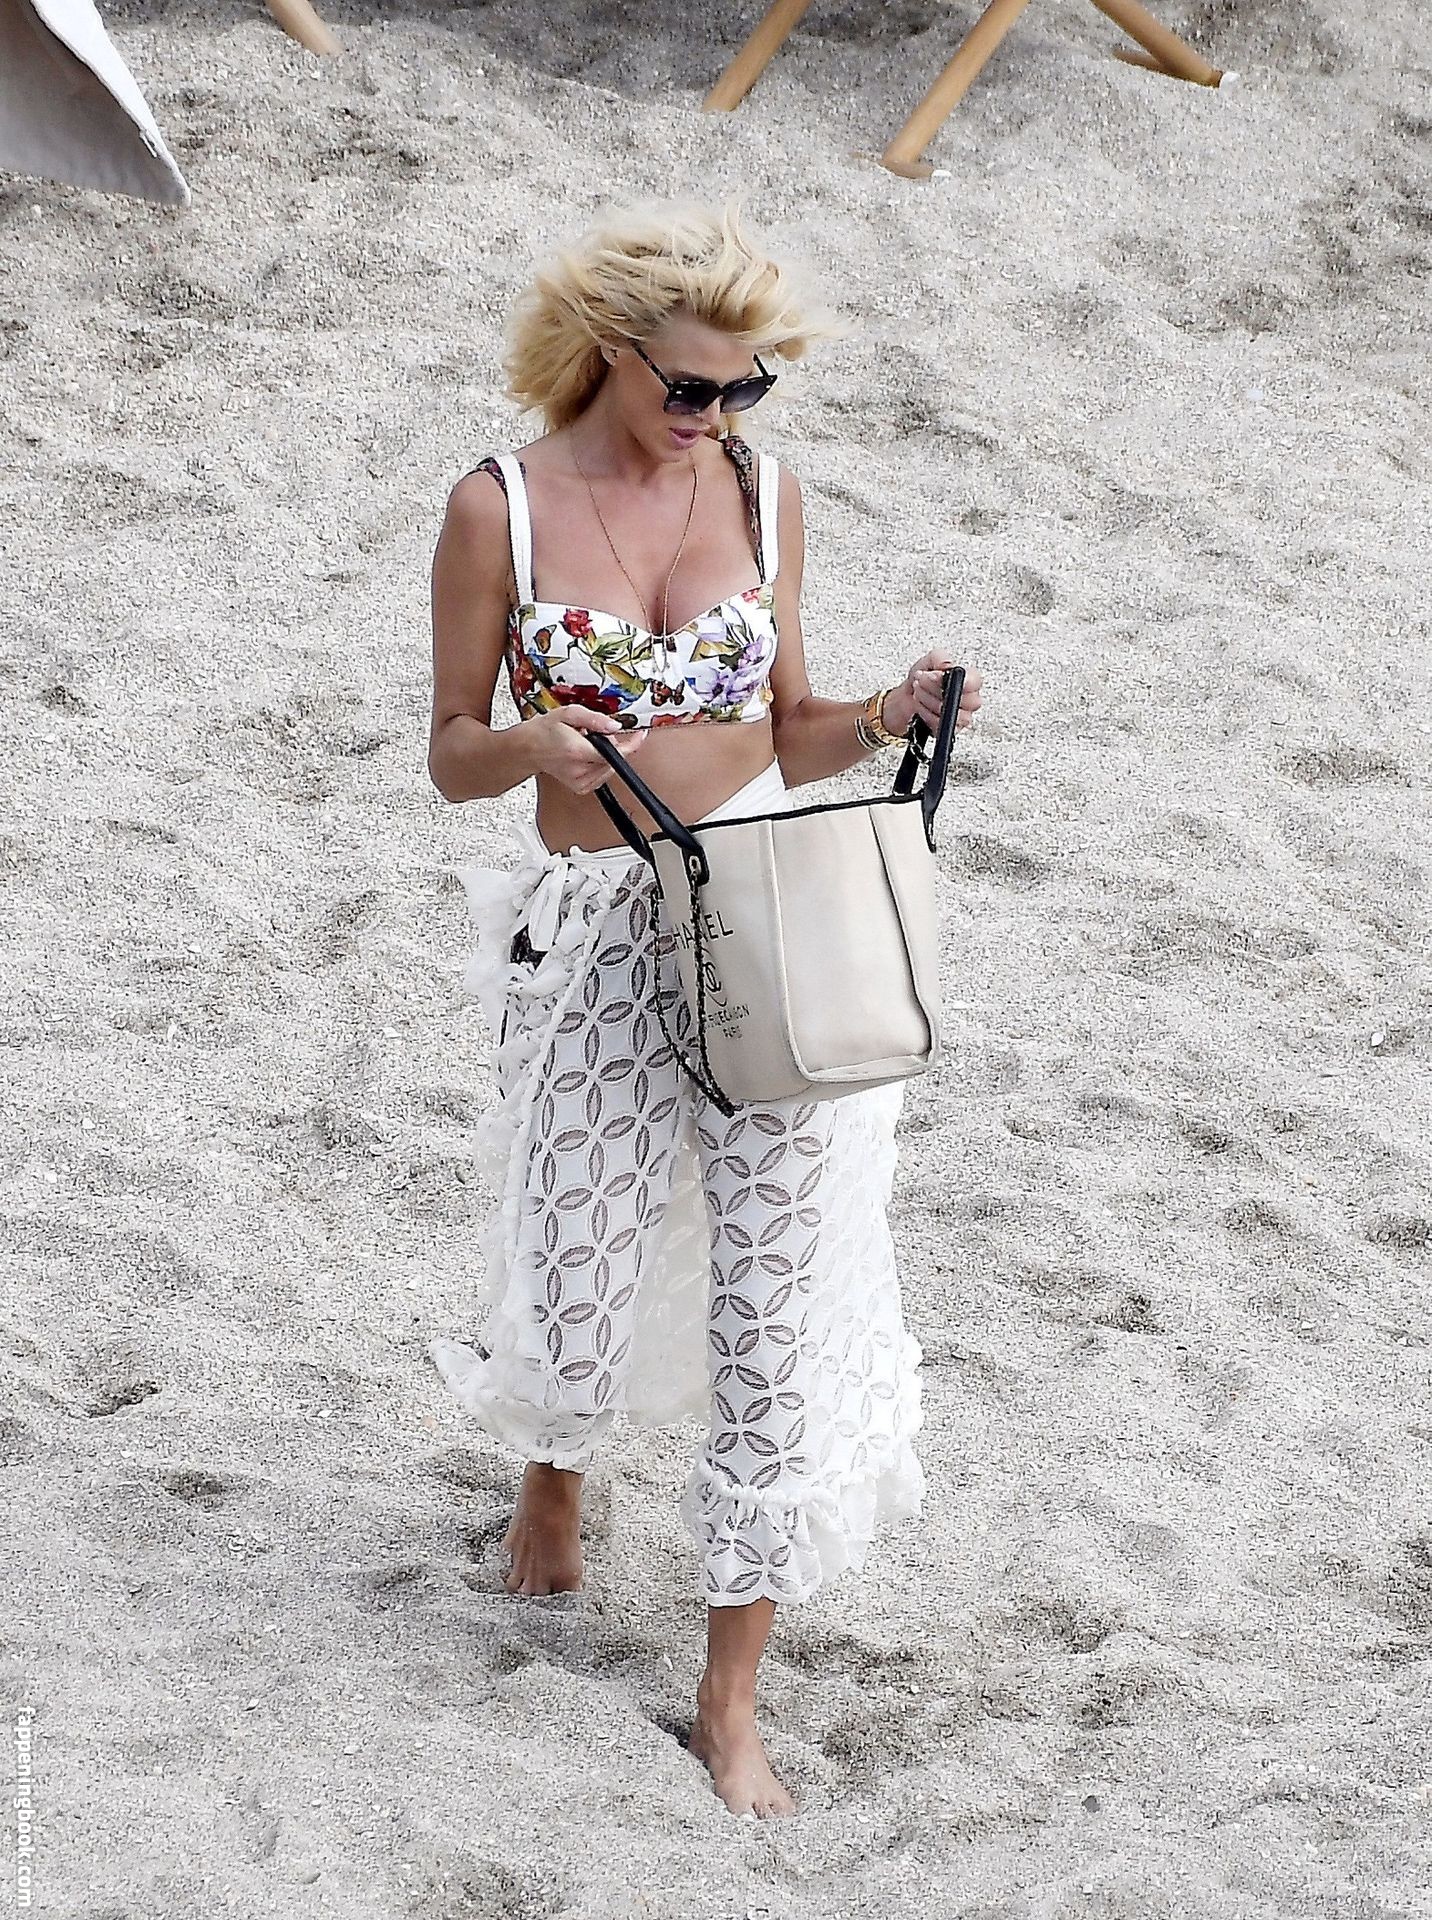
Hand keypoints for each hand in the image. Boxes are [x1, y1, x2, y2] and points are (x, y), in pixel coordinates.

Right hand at [524, 705, 647, 794]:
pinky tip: (586, 755)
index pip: (614, 753)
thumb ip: (595, 719)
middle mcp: (580, 770)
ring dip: (605, 755)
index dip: (631, 744)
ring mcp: (580, 782)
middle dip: (611, 745)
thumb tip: (616, 726)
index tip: (640, 736)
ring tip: (586, 744)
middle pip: (614, 759)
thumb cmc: (544, 731)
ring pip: (610, 768)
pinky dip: (599, 764)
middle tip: (594, 734)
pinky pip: (602, 775)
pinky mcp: (581, 788)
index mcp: (577, 751)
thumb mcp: (569, 713)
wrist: (528, 748)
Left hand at [881, 652, 982, 737]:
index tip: (943, 676)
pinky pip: (941, 724)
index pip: (976, 682)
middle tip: (923, 680)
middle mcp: (968, 699)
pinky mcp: (949, 729)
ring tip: (918, 691)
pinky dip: (926, 714)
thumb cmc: (922, 680)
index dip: (960, 680)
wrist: (906, 698)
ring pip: (951, 712)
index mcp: (968, 680)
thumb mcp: (928, 661)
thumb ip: (940, 657)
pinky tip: (921, 705)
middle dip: (937, 688)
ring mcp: (960, 716)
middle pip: (964, 699)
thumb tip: (948, 664)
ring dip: (929, 700)